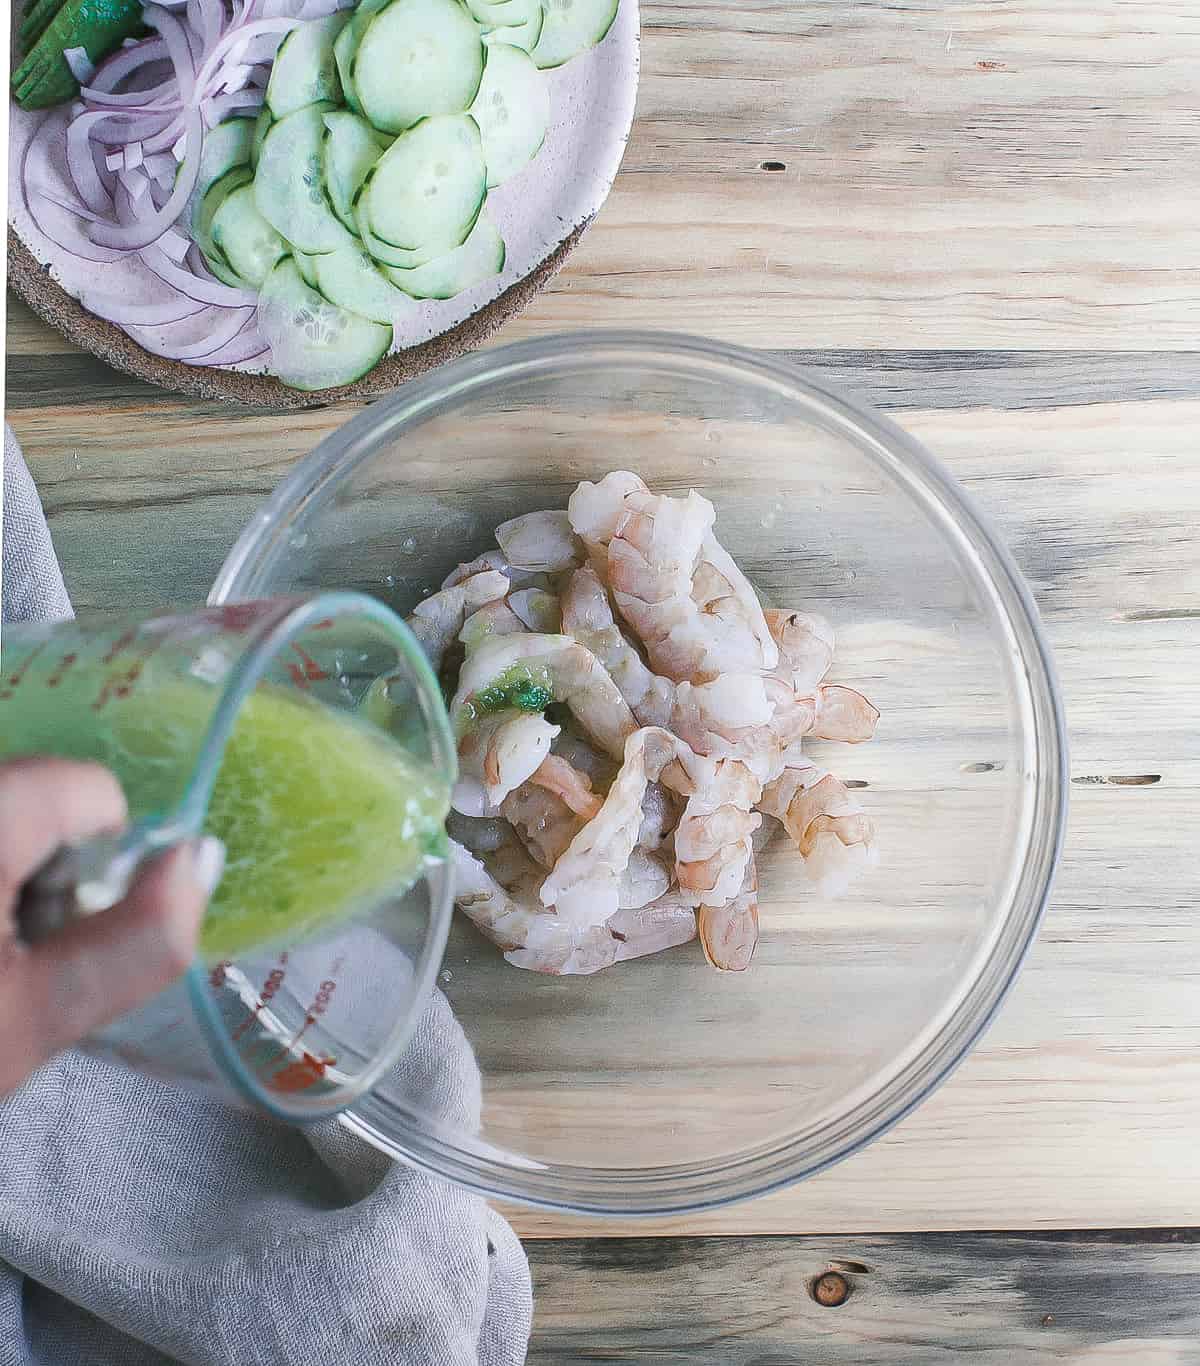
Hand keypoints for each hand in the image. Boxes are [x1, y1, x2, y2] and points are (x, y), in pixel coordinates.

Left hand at [0, 757, 220, 1097]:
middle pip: (38, 800)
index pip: (89, 789)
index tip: (54, 933)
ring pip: (6, 820)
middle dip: (45, 872)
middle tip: (8, 959)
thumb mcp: (40, 1017)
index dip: (99, 862)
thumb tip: (203, 856)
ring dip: (10, 878)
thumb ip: (142, 935)